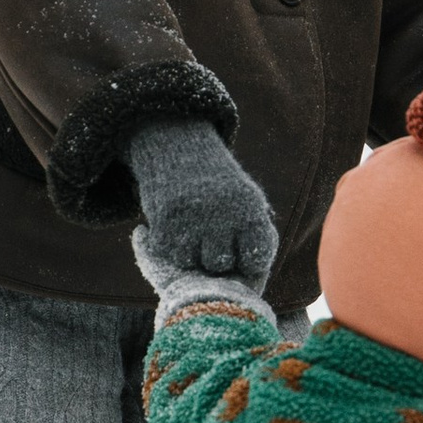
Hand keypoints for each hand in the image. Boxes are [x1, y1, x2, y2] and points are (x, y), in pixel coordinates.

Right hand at [126, 119, 278, 292]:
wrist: (181, 149)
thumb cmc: (222, 188)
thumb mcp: (248, 201)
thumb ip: (259, 235)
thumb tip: (257, 273)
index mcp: (249, 210)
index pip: (256, 257)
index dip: (249, 263)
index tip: (242, 257)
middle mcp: (221, 214)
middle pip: (219, 264)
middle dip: (215, 260)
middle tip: (211, 244)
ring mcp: (190, 217)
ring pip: (189, 262)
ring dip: (189, 254)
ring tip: (191, 236)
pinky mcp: (164, 219)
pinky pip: (166, 252)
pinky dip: (168, 246)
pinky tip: (174, 229)